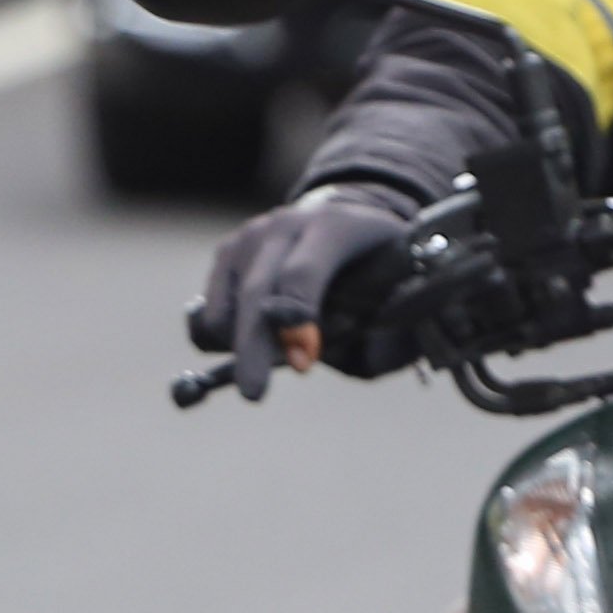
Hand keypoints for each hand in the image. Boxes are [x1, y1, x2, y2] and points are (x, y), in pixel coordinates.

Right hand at [189, 185, 411, 396]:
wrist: (345, 219)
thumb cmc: (380, 270)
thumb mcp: (402, 289)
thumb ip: (385, 329)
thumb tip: (343, 362)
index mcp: (337, 226)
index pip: (304, 274)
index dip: (299, 319)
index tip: (303, 362)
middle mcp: (286, 225)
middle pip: (257, 292)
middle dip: (255, 347)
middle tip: (254, 393)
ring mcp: (250, 237)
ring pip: (227, 308)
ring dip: (242, 347)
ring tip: (277, 359)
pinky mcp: (226, 254)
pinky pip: (210, 314)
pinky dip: (224, 341)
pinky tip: (255, 344)